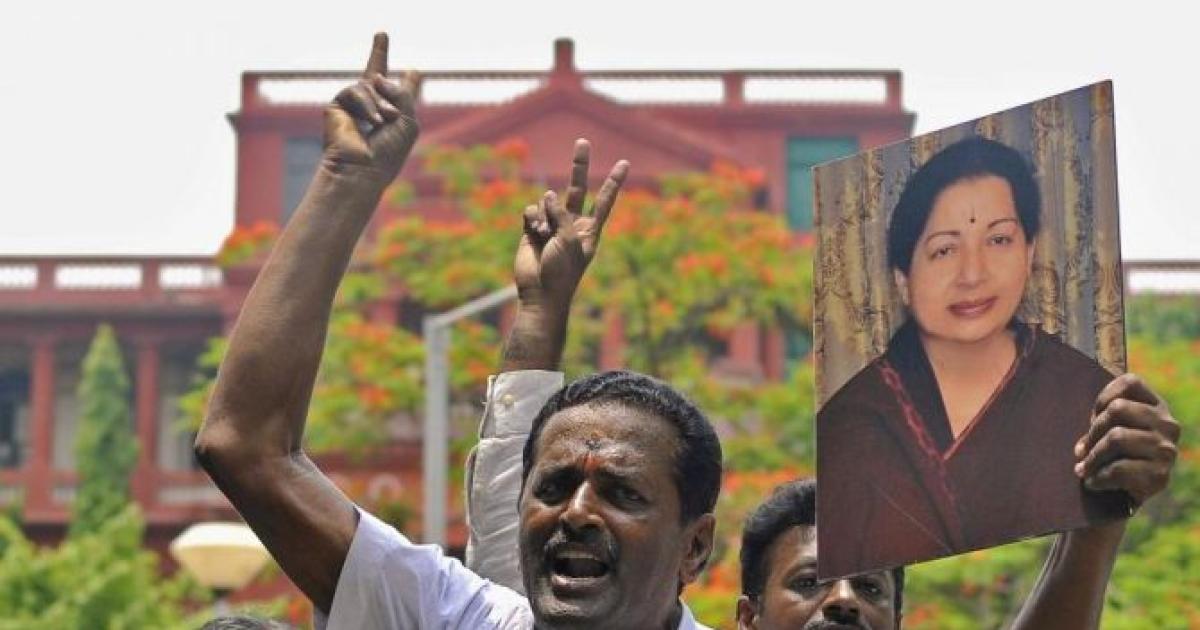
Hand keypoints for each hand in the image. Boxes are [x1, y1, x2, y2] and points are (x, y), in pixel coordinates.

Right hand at [322, 33, 419, 184]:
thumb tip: (380, 75)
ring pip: (370, 85)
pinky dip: (368, 106)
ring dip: (381, 103)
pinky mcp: (336, 106)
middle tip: (382, 33)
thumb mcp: (407, 121)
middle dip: (378, 53)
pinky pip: (356, 91)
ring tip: (385, 121)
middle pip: (373, 74)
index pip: (392, 90)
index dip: (399, 77)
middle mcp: (370, 108)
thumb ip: (403, 94)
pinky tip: (374, 122)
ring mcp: (352, 107)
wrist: (363, 170)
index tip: (405, 63)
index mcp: (389, 115)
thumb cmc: (388, 154)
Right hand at [514, 139, 628, 311]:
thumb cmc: (562, 272)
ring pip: (547, 202)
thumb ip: (562, 214)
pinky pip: (531, 211)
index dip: (613, 181)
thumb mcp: (570, 240)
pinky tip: (534, 235)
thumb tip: (547, 196)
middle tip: (583, 141)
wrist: (540, 293)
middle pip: (576, 187)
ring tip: (546, 238)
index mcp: (589, 229)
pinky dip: (532, 220)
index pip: (604, 200)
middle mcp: (571, 224)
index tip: (624, 163)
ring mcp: (551, 225)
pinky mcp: (531, 229)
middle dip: (579, 165)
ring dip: (545, 216)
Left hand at [1074, 373, 1180, 507]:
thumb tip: (1076, 432)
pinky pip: (1119, 469)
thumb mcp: (1112, 428)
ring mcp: (1166, 450)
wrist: (1127, 497)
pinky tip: (1092, 483)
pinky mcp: (1160, 476)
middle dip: (1093, 430)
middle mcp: (1168, 424)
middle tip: (1081, 450)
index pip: (1130, 382)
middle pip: (1118, 408)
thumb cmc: (1113, 455)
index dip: (1103, 396)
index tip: (1092, 417)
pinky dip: (1098, 477)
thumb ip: (1103, 417)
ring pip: (1117, 437)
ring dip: (1093, 456)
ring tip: (1082, 468)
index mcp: (1157, 406)